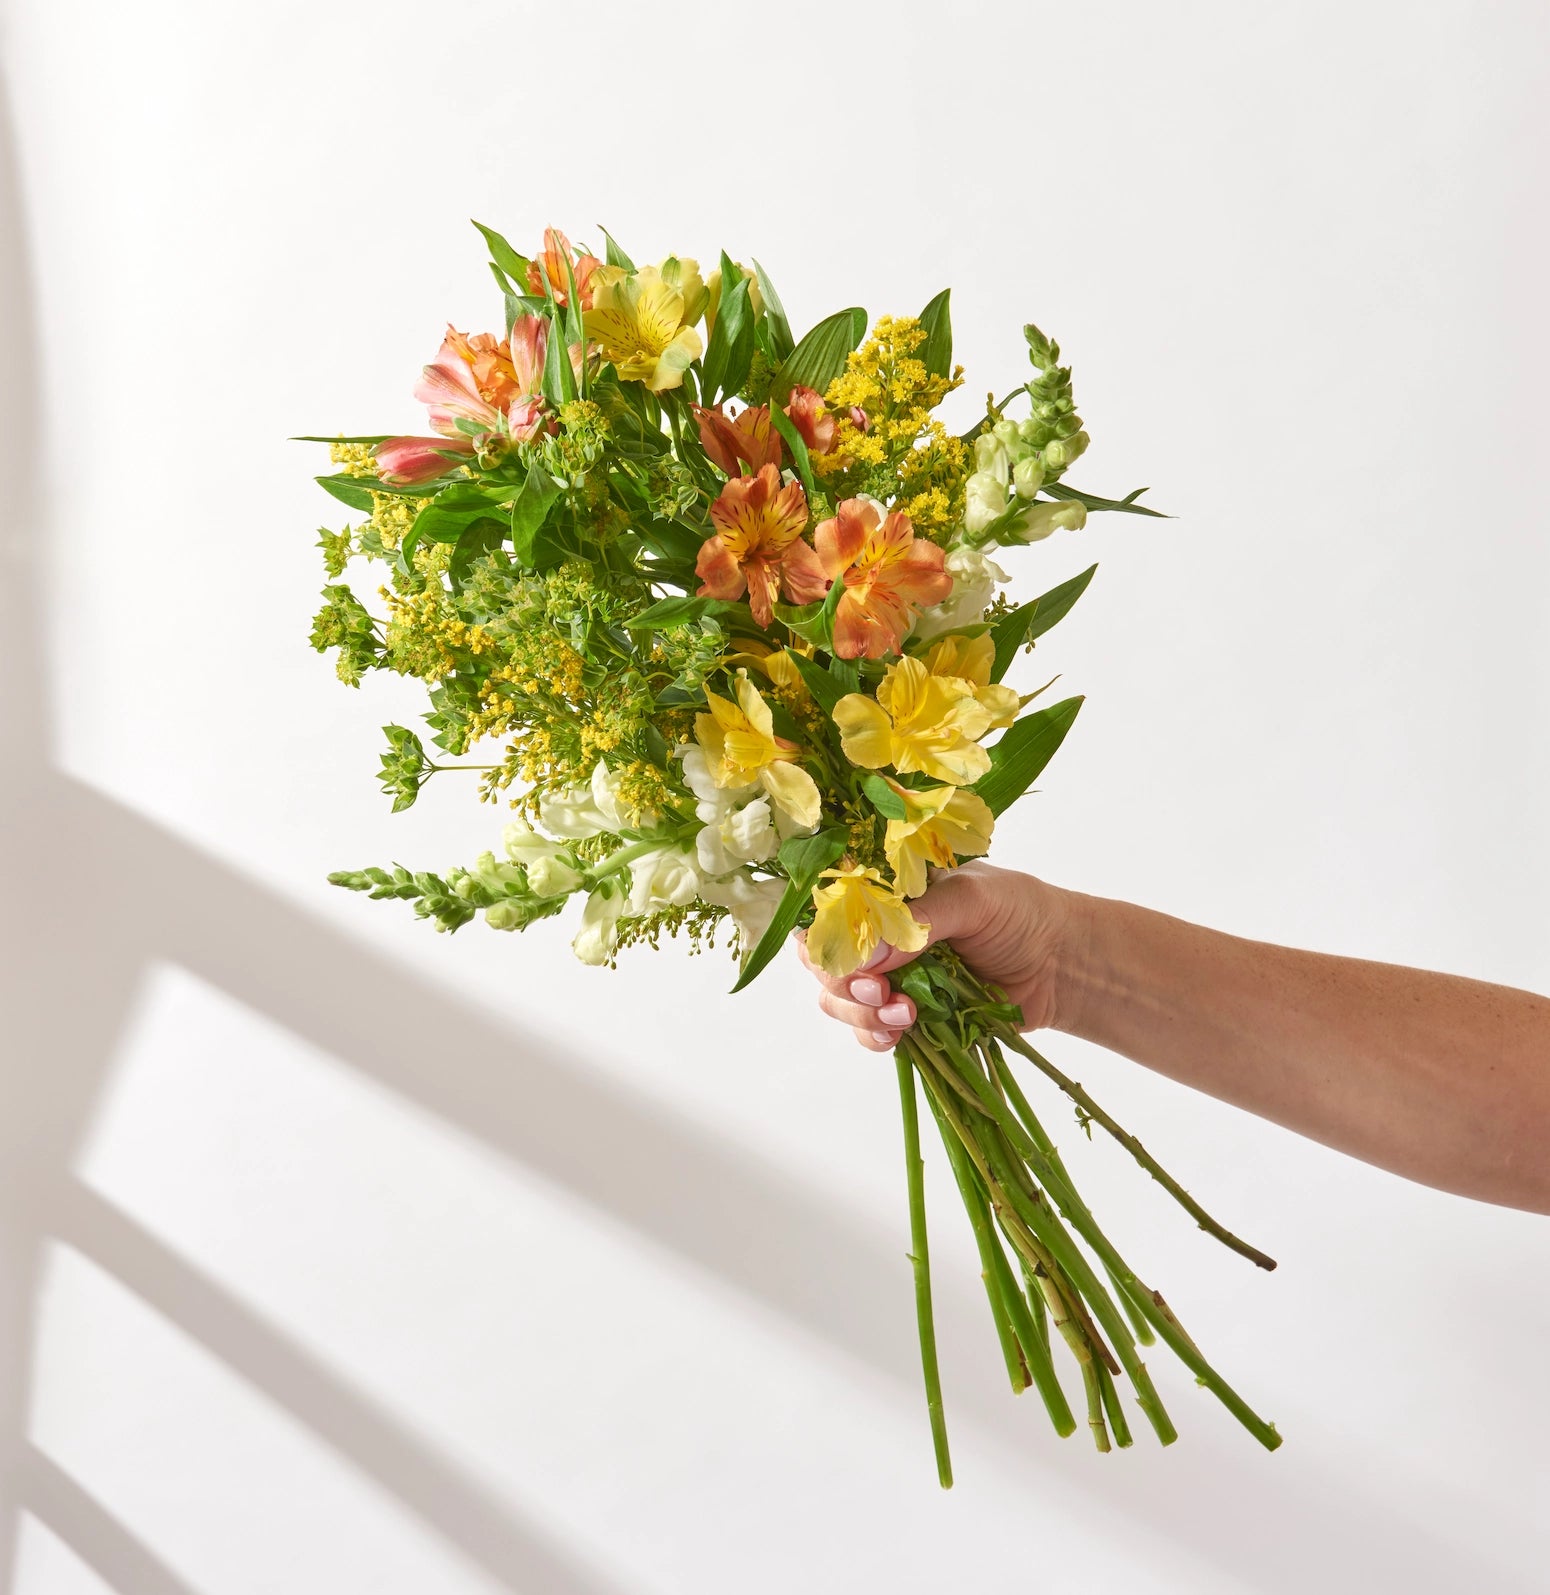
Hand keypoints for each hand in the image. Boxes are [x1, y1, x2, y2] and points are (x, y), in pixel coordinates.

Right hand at [795, 862, 1075, 1052]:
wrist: (1062, 963)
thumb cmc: (1021, 913)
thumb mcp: (972, 899)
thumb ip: (921, 921)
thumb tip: (870, 953)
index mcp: (889, 896)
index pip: (831, 912)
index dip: (827, 939)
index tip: (849, 961)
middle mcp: (881, 936)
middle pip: (827, 963)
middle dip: (844, 984)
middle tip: (879, 992)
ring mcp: (893, 978)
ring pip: (840, 1002)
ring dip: (861, 1014)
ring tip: (904, 1015)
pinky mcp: (909, 1016)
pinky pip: (870, 1033)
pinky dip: (874, 1037)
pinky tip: (897, 1035)